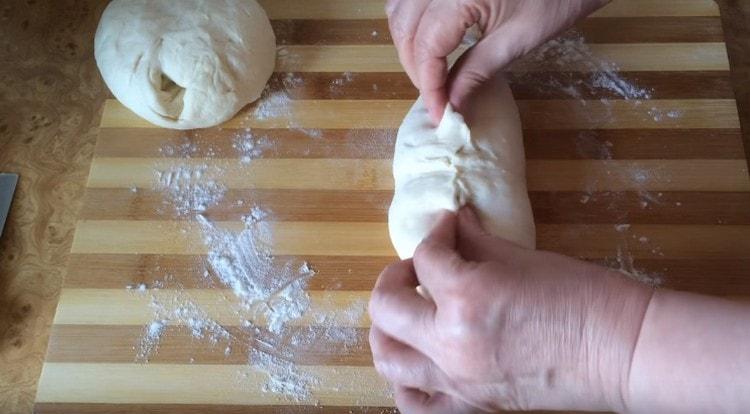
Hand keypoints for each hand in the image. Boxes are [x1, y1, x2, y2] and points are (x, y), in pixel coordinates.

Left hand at [368, 207, 652, 411]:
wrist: (622, 351)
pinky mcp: (473, 407)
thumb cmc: (584, 298)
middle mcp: (452, 343)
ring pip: (389, 359)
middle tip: (417, 268)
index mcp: (467, 296)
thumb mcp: (525, 258)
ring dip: (388, 328)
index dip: (437, 233)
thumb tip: (455, 223)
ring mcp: (459, 382)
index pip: (427, 257)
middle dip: (394, 277)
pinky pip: (417, 406)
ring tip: (406, 313)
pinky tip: (417, 362)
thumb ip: (477, 241)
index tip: (450, 227)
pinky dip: (405, 384)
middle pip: (386, 307)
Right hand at [386, 0, 610, 122]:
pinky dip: (412, 23)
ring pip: (400, 12)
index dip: (429, 85)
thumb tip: (452, 105)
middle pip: (406, 30)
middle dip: (416, 69)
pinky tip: (427, 42)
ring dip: (409, 45)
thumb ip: (478, 70)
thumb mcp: (518, 38)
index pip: (427, 47)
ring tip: (430, 74)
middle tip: (437, 99)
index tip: (439, 114)